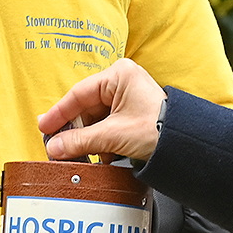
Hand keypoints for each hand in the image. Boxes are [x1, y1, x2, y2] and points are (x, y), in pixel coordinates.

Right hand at [36, 58, 165, 162]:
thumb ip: (80, 141)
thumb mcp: (113, 136)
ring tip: (84, 156)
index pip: (79, 94)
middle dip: (76, 132)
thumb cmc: (159, 130)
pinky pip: (107, 126)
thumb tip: (55, 147)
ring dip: (90, 141)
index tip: (44, 128)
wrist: (187, 145)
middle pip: (85, 108)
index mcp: (118, 75)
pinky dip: (102, 142)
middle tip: (60, 148)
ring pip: (95, 120)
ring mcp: (127, 98)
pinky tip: (103, 156)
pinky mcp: (131, 114)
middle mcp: (122, 82)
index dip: (59, 113)